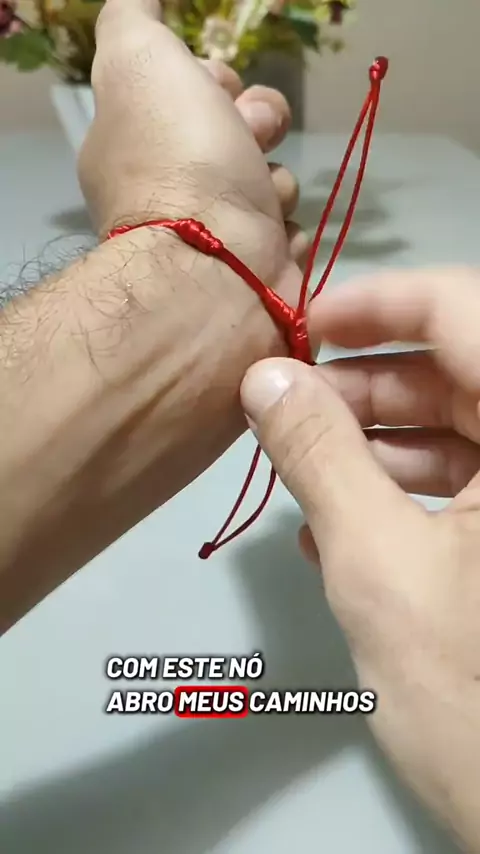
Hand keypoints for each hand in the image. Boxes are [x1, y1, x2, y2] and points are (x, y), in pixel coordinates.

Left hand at [79, 0, 304, 283]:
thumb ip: (133, 19)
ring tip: (262, 203)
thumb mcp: (138, 60)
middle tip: (249, 141)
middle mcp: (174, 194)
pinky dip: (288, 234)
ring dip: (276, 184)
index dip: (215, 81)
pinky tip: (274, 240)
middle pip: (240, 135)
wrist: (215, 269)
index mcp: (140, 146)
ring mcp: (217, 240)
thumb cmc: (179, 160)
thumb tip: (141, 2)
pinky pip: (289, 236)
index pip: (193, 94)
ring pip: (271, 185)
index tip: (216, 90)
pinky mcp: (257, 277)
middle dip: (259, 125)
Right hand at [240, 268, 479, 850]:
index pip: (466, 312)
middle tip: (282, 407)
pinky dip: (404, 494)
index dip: (381, 303)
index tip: (304, 324)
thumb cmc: (471, 694)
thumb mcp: (377, 565)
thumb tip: (265, 376)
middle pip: (458, 372)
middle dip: (364, 386)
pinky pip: (468, 488)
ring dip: (374, 446)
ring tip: (298, 470)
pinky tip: (336, 525)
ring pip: (458, 431)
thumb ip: (319, 457)